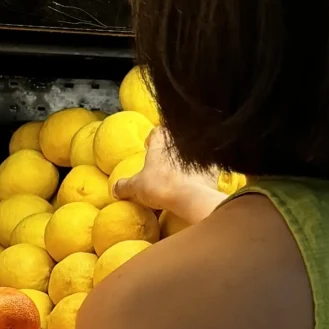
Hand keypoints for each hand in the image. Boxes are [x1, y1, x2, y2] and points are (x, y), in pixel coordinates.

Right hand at [111, 128, 225, 223]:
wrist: (190, 197)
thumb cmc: (159, 186)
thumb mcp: (136, 187)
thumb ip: (124, 186)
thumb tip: (114, 188)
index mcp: (161, 146)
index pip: (157, 131)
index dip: (153, 137)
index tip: (149, 146)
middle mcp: (180, 146)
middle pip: (177, 140)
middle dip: (172, 148)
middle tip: (166, 162)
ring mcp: (198, 156)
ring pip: (195, 152)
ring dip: (190, 160)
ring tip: (185, 173)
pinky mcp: (214, 169)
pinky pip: (212, 168)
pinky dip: (208, 173)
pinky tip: (202, 183)